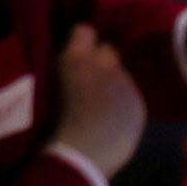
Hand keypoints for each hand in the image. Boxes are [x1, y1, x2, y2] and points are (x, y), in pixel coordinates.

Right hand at [52, 24, 146, 176]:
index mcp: (75, 57)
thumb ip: (63, 70)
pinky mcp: (138, 104)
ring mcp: (124, 83)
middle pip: (108, 50)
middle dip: (102, 63)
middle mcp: (103, 64)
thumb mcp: (48, 86)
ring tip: (102, 107)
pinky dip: (123, 105)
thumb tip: (70, 66)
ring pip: (121, 75)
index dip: (83, 42)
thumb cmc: (52, 122)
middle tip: (91, 83)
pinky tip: (112, 121)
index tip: (77, 55)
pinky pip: (131, 96)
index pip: (85, 31)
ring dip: (113, 85)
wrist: (79, 154)